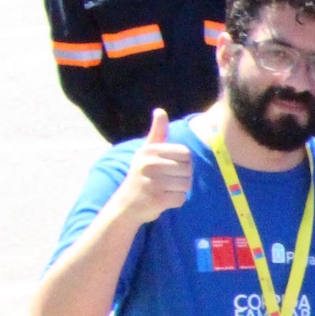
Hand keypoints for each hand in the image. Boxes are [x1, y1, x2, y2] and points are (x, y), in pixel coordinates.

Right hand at [116, 109, 192, 224]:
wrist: (126, 205)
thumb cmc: (142, 175)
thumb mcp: (146, 152)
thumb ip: (157, 133)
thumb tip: (160, 110)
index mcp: (149, 151)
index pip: (186, 153)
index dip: (183, 162)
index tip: (169, 167)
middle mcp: (148, 164)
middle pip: (188, 169)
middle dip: (182, 177)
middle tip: (166, 181)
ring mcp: (152, 182)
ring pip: (187, 184)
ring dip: (179, 190)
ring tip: (163, 189)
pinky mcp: (157, 199)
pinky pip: (181, 198)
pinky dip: (175, 201)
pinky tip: (162, 199)